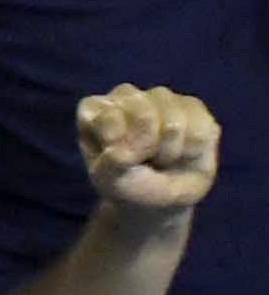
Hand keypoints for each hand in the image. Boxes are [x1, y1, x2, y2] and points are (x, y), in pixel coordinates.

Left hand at [80, 84, 223, 218]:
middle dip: (146, 148)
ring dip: (169, 151)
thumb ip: (111, 164)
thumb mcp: (109, 181)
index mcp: (95, 109)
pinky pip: (200, 129)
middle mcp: (127, 96)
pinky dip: (192, 150)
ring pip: (174, 122)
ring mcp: (161, 98)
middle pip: (144, 115)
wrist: (160, 198)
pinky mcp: (193, 106)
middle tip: (142, 160)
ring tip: (160, 157)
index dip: (119, 145)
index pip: (109, 117)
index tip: (118, 159)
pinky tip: (182, 152)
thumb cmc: (127, 184)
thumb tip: (122, 151)